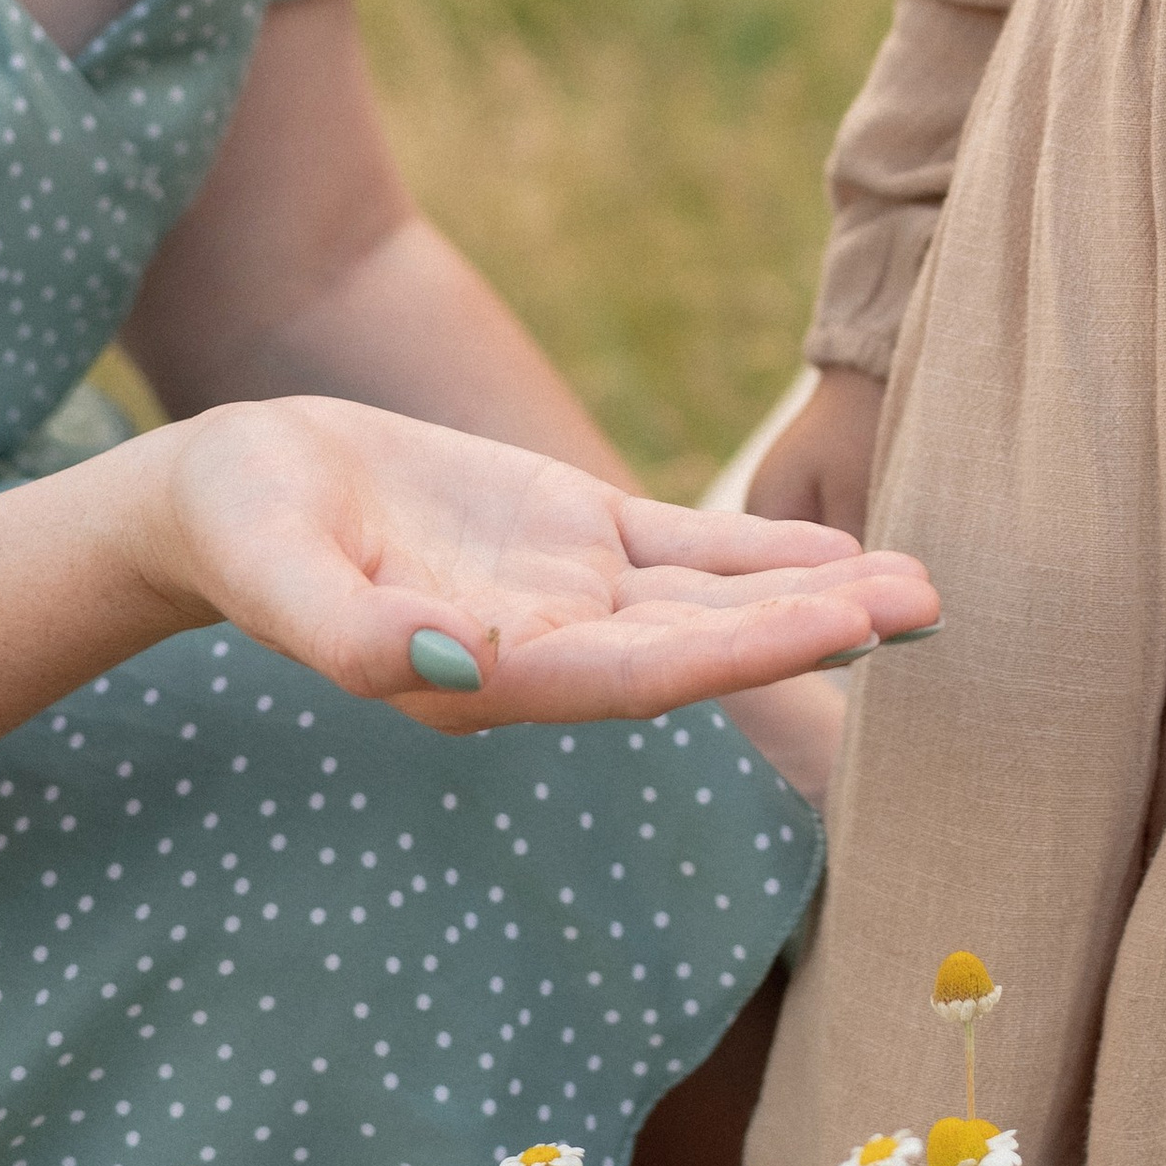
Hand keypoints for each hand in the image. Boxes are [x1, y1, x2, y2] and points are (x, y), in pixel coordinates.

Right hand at [138, 394, 937, 733]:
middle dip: (815, 632)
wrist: (237, 489)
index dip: (744, 652)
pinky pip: (684, 547)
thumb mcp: (279, 570)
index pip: (640, 675)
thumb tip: (455, 663)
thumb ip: (349, 630)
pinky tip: (842, 553)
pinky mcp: (573, 534)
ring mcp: (568, 593)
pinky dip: (761, 551)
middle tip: (929, 609)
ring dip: (815, 596)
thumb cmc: (244, 529)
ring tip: (922, 590)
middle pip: (701, 647)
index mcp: (486, 676)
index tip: (840, 628)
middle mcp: (547, 649)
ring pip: (711, 600)